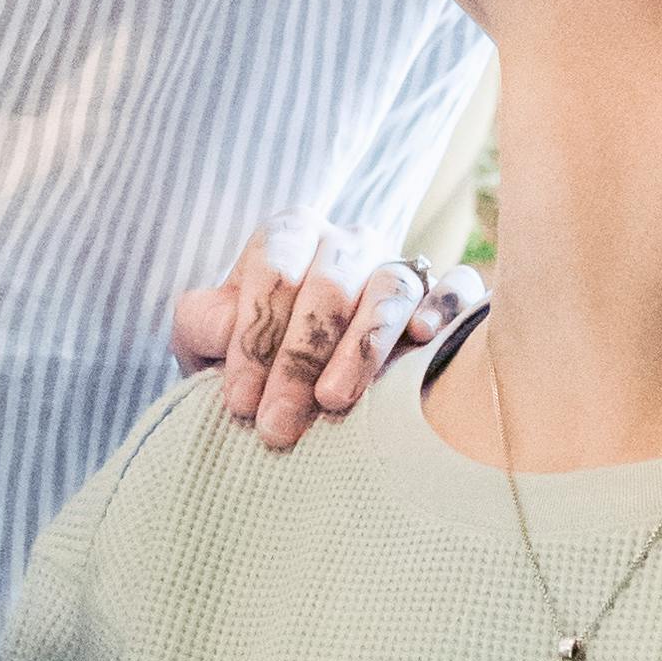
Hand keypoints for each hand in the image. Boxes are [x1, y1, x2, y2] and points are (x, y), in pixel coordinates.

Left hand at [169, 217, 482, 450]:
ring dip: (362, 345)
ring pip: (390, 287)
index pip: (275, 269)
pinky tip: (423, 338)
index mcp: (291, 236)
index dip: (254, 337)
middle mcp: (347, 243)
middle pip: (330, 284)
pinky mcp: (443, 294)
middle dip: (299, 358)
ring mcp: (398, 265)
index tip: (239, 403)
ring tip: (334, 400)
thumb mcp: (207, 341)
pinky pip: (457, 286)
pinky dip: (445, 306)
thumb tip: (229, 327)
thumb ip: (204, 324)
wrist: (296, 385)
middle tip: (279, 424)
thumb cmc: (251, 360)